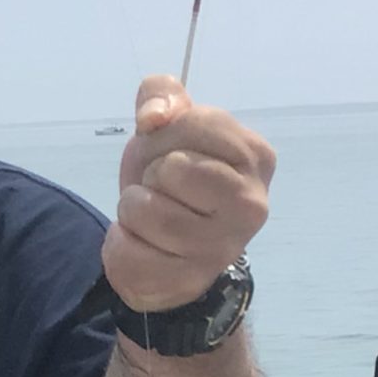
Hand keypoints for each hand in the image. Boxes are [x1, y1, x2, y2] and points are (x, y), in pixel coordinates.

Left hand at [103, 74, 275, 313]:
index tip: (176, 153)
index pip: (190, 123)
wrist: (172, 249)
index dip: (165, 135)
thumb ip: (162, 94)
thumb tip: (154, 117)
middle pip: (168, 169)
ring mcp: (222, 248)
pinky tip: (143, 246)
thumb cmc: (177, 177)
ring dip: (132, 210)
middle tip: (166, 191)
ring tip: (151, 218)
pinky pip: (126, 252)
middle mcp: (251, 205)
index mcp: (256, 157)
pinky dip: (120, 244)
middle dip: (151, 175)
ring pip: (143, 210)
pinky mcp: (187, 282)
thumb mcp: (170, 125)